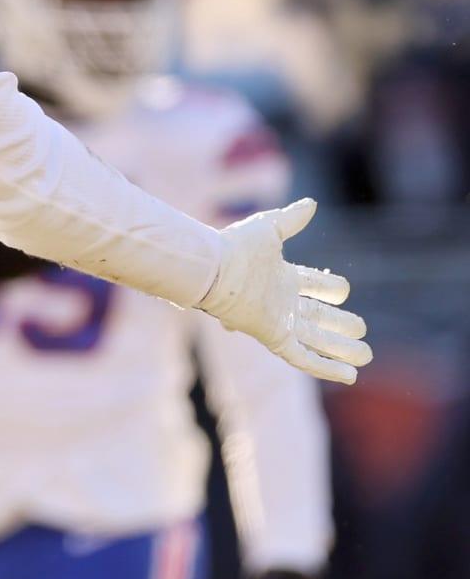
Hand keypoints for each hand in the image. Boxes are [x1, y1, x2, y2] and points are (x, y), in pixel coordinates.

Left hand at [197, 199, 370, 383]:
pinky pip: (304, 358)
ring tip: (366, 355)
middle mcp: (283, 302)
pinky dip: (326, 367)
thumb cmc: (235, 247)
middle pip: (320, 316)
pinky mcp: (275, 337)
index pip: (315, 285)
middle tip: (361, 328)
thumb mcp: (269, 229)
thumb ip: (291, 219)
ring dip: (341, 349)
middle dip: (341, 324)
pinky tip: (348, 375)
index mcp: (282, 277)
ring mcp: (281, 322)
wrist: (213, 269)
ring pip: (318, 340)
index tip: (342, 291)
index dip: (331, 288)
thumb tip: (312, 203)